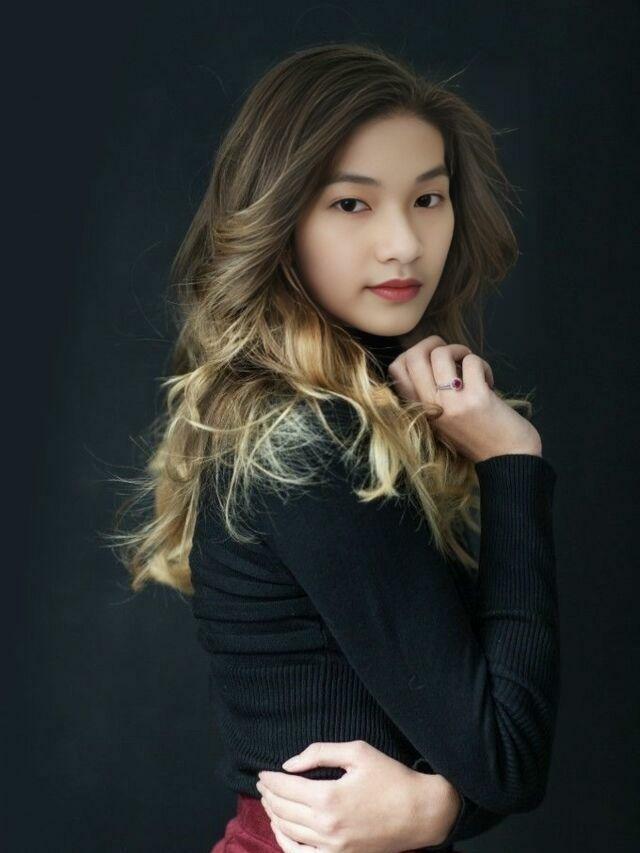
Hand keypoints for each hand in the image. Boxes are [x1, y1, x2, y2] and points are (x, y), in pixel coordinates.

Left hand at [256, 740, 459, 851]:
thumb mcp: (357, 752)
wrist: (420, 812)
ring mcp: (332, 847)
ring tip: (269, 802)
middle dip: (269, 795)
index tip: (262, 772)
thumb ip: (320, 753)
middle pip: (283, 810)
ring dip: (274, 816)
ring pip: (289, 832)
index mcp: (328, 797)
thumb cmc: (391, 777)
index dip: (271, 779)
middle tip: (263, 784)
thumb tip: (289, 764)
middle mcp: (326, 826)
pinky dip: (287, 844)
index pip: (286, 788)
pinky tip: (281, 830)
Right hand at [387, 335, 541, 463]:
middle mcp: (430, 407)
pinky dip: (482, 364)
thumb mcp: (442, 419)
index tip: (432, 359)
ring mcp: (452, 404)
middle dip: (433, 343)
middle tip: (452, 356)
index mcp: (419, 410)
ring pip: (440, 353)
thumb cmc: (477, 436)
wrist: (509, 461)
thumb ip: (431, 394)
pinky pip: (472, 362)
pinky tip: (488, 382)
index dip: (412, 353)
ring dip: (459, 350)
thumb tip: (431, 356)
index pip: (395, 370)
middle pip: (412, 357)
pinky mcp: (476, 399)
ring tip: (470, 366)